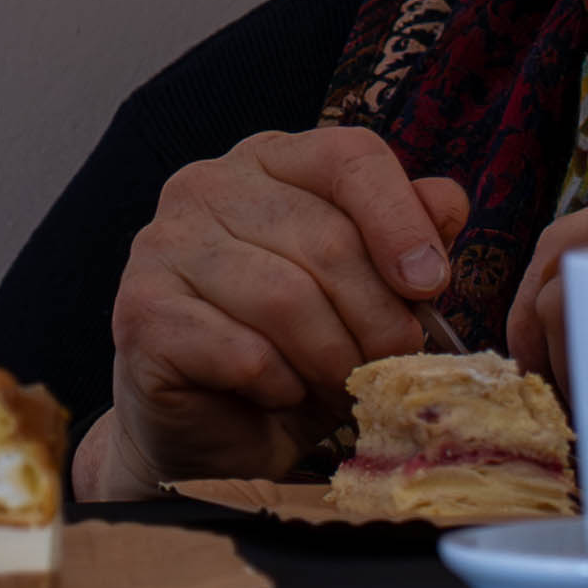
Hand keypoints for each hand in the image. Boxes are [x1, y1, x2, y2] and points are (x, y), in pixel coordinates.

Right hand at [96, 126, 472, 493]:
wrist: (213, 431)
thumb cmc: (294, 351)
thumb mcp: (365, 292)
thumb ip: (406, 238)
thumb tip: (446, 201)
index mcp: (269, 161)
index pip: (348, 156)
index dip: (401, 219)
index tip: (431, 283)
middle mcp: (207, 185)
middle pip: (328, 239)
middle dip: (377, 318)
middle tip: (392, 364)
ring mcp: (163, 244)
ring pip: (286, 299)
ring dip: (331, 359)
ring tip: (339, 384)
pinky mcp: (141, 312)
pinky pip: (244, 353)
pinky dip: (280, 387)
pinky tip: (278, 395)